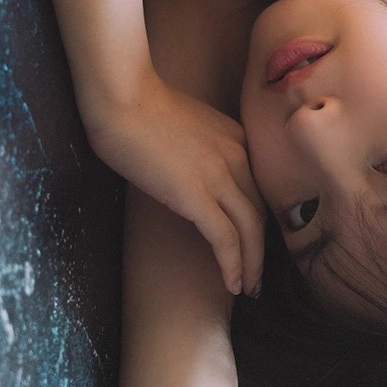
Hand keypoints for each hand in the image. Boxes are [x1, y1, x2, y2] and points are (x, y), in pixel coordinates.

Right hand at [87, 72, 265, 295]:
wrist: (124, 99)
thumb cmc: (143, 109)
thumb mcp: (190, 127)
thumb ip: (204, 150)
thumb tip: (197, 175)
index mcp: (238, 139)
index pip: (260, 188)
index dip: (261, 220)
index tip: (258, 244)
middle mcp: (238, 157)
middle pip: (261, 212)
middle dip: (262, 249)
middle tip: (258, 277)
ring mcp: (219, 175)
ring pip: (250, 230)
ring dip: (252, 265)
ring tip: (249, 288)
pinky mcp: (196, 194)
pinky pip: (225, 238)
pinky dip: (232, 265)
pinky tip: (232, 284)